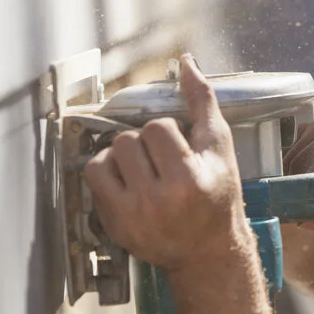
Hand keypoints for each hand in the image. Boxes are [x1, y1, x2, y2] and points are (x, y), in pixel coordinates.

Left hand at [83, 54, 248, 270]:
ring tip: (143, 169)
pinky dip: (107, 174)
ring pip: (104, 158)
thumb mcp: (220, 148)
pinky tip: (128, 183)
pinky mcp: (114, 226)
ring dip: (121, 157)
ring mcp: (132, 216)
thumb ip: (203, 102)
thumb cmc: (218, 195)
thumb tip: (186, 62)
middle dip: (144, 144)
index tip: (180, 149)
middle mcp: (158, 201)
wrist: (208, 251)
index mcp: (188, 179)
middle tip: (161, 160)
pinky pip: (93, 180)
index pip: (157, 128)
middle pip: (127, 141)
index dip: (168, 133)